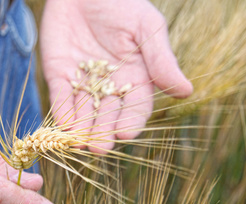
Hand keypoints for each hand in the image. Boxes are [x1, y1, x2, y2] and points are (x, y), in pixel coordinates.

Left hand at [40, 0, 192, 152]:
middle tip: (99, 148)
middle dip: (103, 132)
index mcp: (135, 78)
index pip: (135, 108)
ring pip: (82, 111)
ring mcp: (82, 81)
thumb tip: (186, 91)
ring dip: (80, 128)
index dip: (130, 122)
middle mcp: (109, 86)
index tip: (126, 135)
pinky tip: (62, 123)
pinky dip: (61, 109)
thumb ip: (161, 60)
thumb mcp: (147, 28)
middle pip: (107, 115)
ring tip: (79, 143)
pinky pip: (60, 95)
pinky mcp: (59, 74)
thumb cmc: (123, 3)